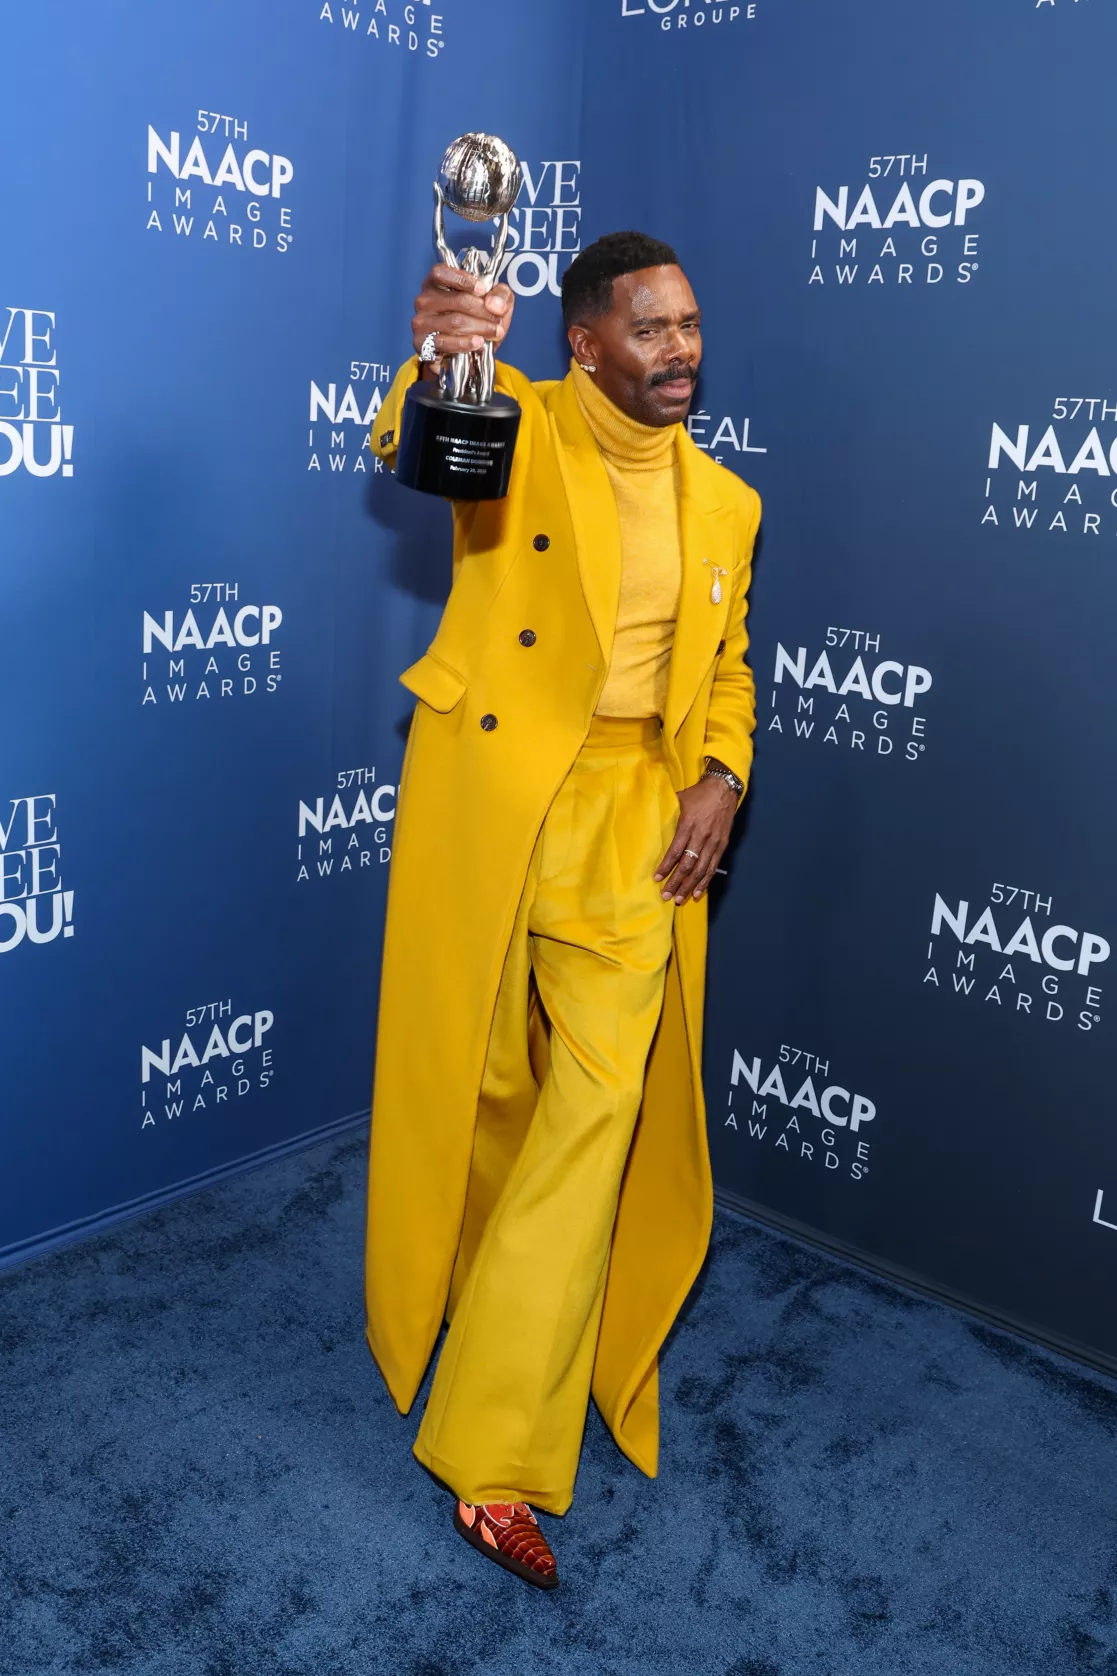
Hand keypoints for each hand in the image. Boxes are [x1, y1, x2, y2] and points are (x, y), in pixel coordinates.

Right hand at [412, 263, 514, 376]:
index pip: (441, 273)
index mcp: (436, 282)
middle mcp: (424, 300)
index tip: (483, 290)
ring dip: (480, 328)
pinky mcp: (422, 343)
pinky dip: (466, 343)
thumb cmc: (477, 320)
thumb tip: (494, 304)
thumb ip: (500, 295)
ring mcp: (421, 322)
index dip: (463, 279)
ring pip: (455, 322)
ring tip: (495, 332)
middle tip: (498, 319)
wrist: (465, 354)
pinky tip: (479, 343)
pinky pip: (446, 342)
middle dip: (483, 310)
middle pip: (457, 300)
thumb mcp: (494, 301)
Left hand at [655, 776, 736, 903]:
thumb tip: (650, 818)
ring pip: (700, 869)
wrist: (723, 788)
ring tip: (679, 898)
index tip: (657, 878)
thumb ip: (667, 812)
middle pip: (687, 864)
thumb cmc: (698, 793)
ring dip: (689, 886)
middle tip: (666, 896)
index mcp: (688, 824)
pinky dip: (705, 881)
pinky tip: (698, 892)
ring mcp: (713, 842)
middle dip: (676, 882)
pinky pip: (713, 867)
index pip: (675, 851)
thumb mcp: (680, 799)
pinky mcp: (722, 845)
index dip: (666, 866)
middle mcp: (701, 836)